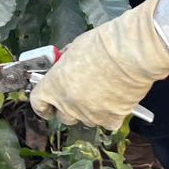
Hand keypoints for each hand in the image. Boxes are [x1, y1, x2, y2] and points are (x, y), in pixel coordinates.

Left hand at [30, 0, 168, 128]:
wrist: (130, 53)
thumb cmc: (102, 45)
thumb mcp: (74, 49)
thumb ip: (65, 65)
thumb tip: (64, 68)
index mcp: (54, 86)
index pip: (38, 103)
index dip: (42, 105)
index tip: (46, 106)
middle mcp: (69, 104)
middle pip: (63, 116)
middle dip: (69, 107)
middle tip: (80, 94)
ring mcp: (90, 114)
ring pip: (86, 119)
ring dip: (91, 110)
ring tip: (103, 92)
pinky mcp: (111, 118)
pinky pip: (107, 122)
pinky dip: (111, 115)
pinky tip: (116, 101)